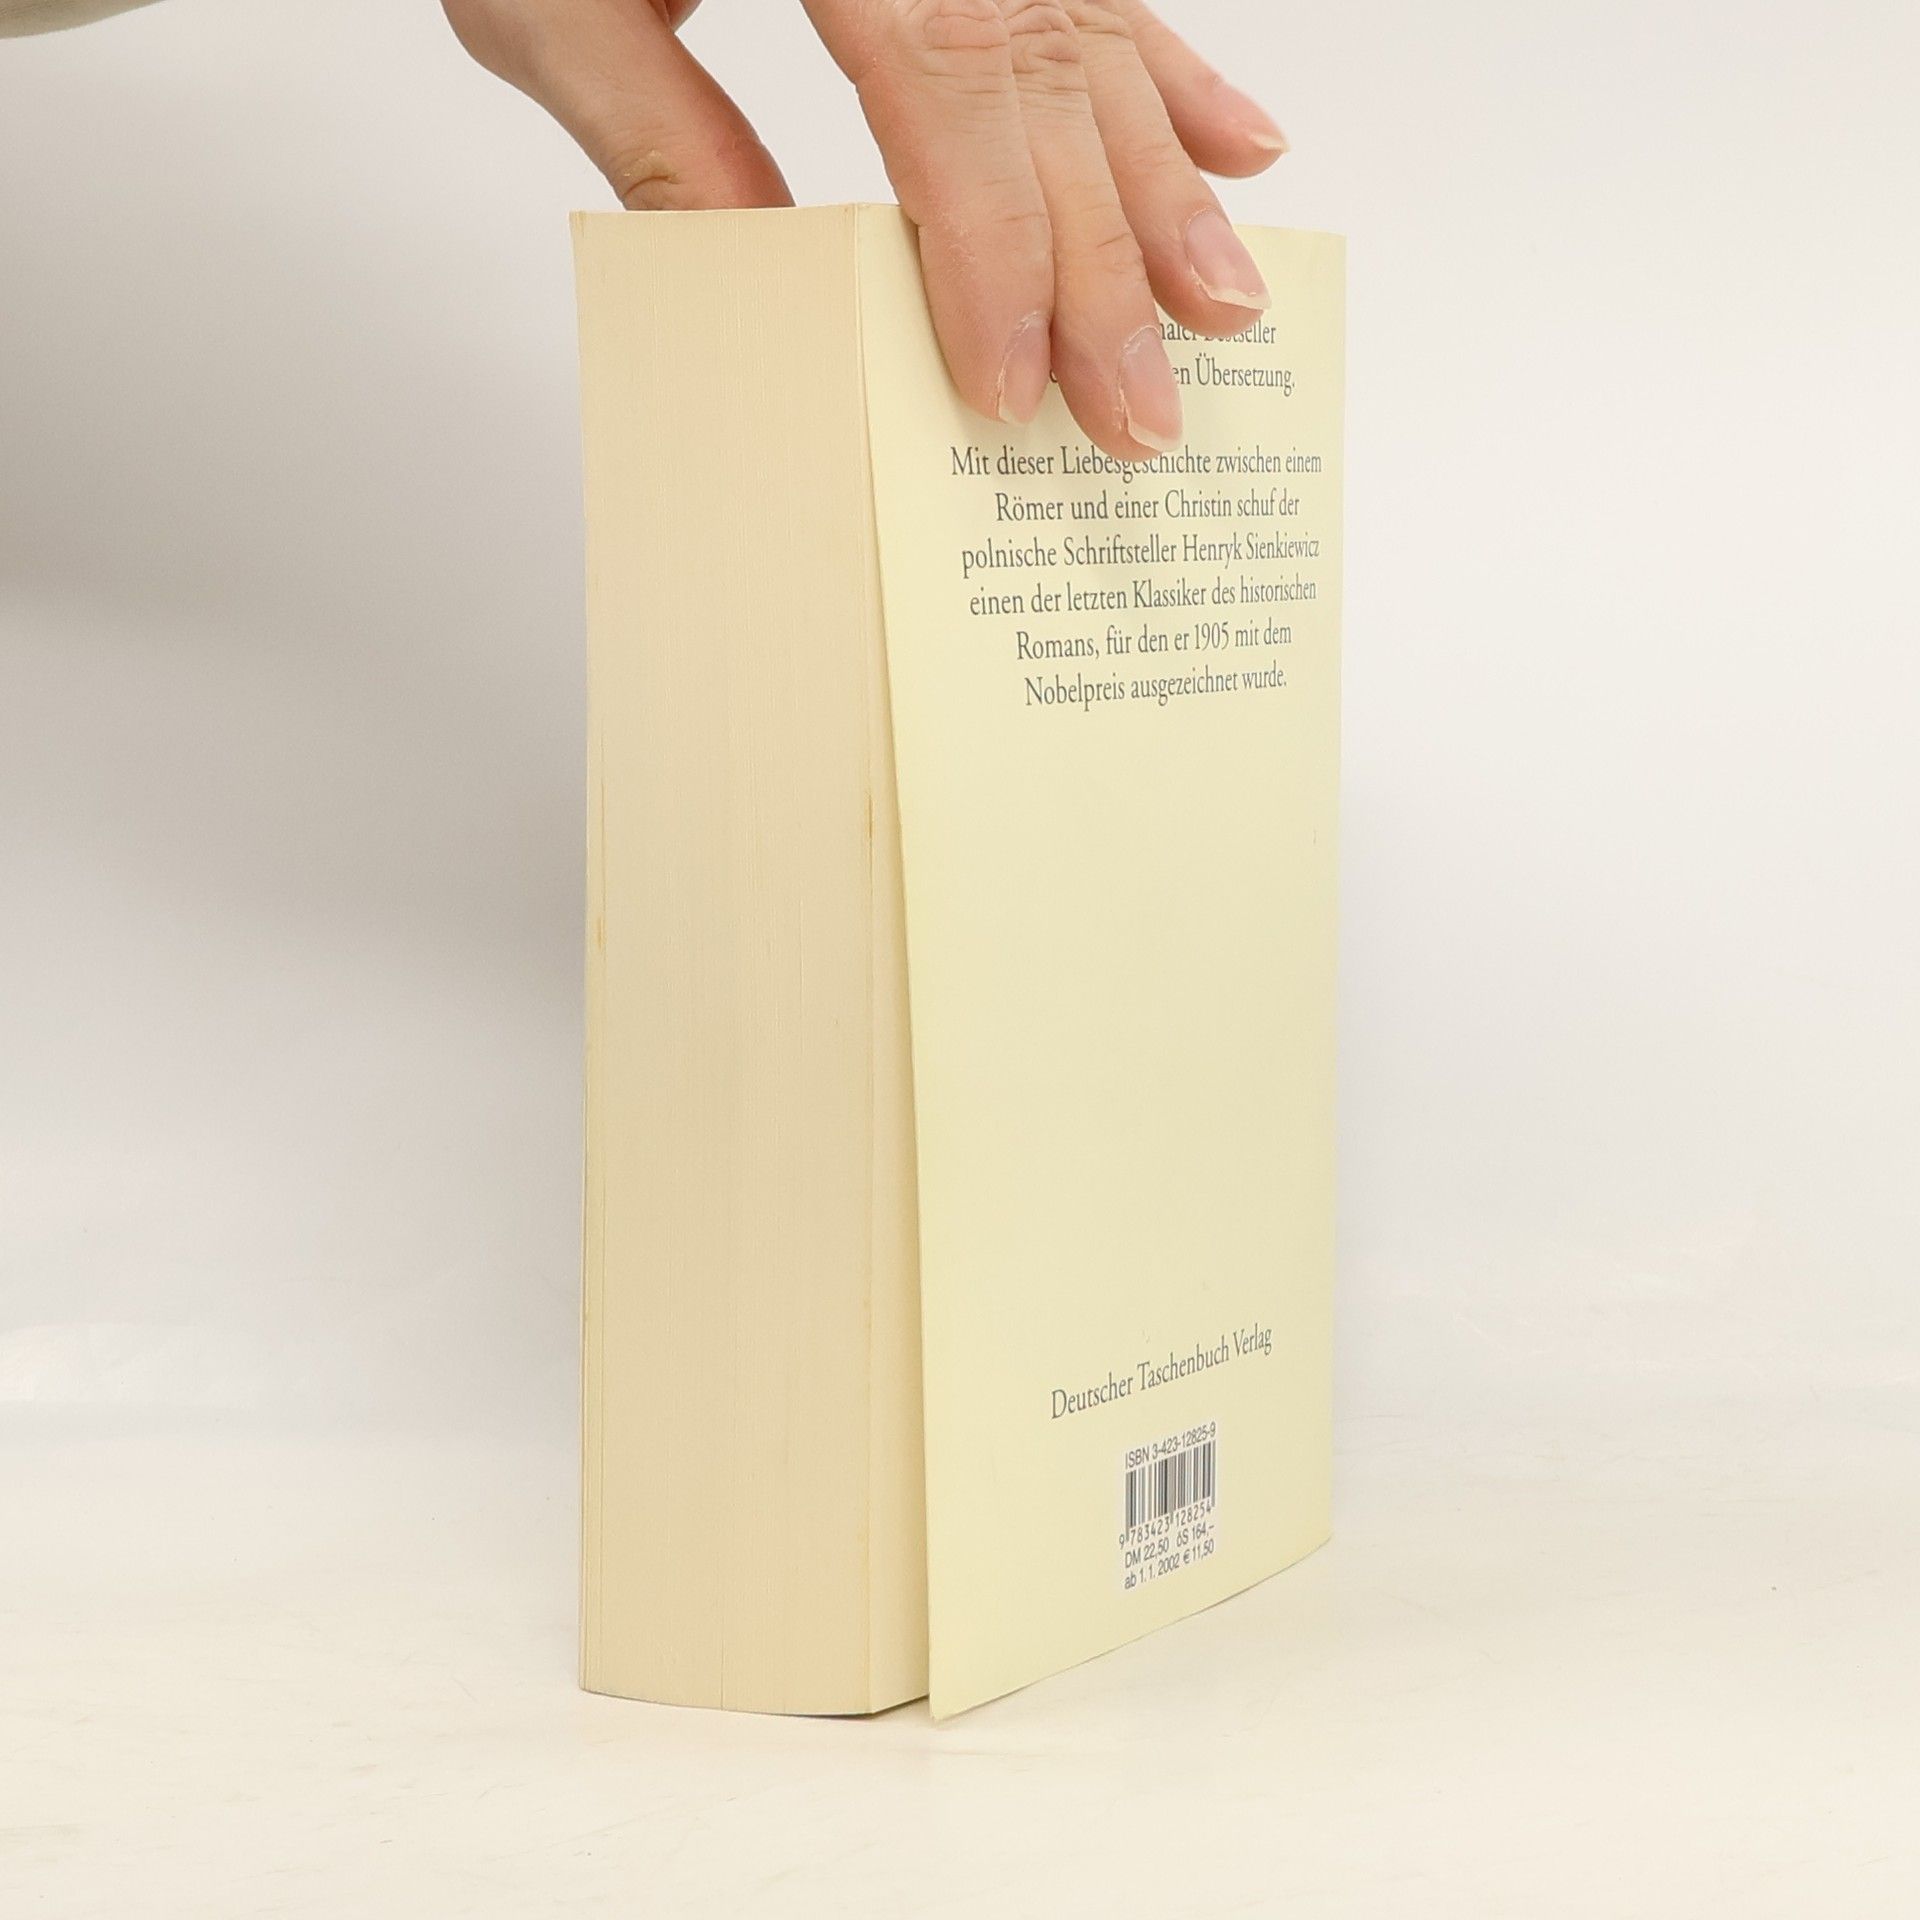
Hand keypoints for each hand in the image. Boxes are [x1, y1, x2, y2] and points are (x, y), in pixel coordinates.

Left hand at [444, 1, 1286, 461]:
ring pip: (1100, 46)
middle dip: (1104, 267)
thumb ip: (659, 128)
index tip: (1008, 377)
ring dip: (1168, 190)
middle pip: (1049, 87)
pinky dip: (1173, 73)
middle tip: (1137, 413)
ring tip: (1222, 310)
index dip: (993, 246)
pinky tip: (1238, 145)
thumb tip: (761, 281)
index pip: (949, 89)